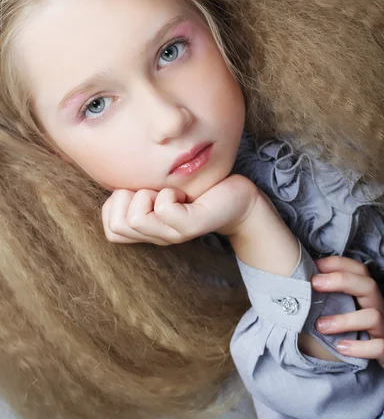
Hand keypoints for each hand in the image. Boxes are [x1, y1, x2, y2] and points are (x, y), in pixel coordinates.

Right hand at [102, 174, 258, 245]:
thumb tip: (113, 182)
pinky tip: (183, 193)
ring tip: (170, 191)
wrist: (237, 199)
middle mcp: (159, 237)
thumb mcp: (158, 190)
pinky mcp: (192, 225)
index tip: (142, 191)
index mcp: (148, 230)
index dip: (116, 205)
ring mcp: (174, 235)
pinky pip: (164, 208)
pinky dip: (168, 192)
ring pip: (135, 218)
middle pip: (118, 225)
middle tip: (156, 190)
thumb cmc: (196, 189)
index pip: (111, 230)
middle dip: (128, 197)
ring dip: (147, 194)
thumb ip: (135, 192)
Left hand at [312, 256, 383, 379]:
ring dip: (344, 319)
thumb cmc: (375, 331)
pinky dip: (360, 347)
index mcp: (372, 297)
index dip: (338, 264)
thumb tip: (306, 287)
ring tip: (321, 325)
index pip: (360, 271)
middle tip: (314, 284)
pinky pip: (380, 347)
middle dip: (340, 280)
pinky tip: (341, 348)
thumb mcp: (362, 311)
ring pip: (373, 316)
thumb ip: (342, 299)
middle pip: (368, 286)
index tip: (314, 266)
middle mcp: (382, 309)